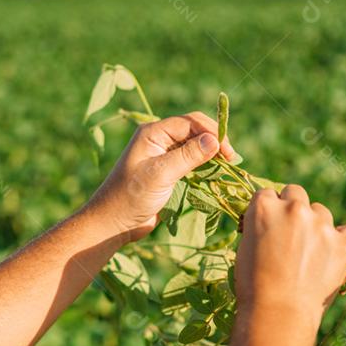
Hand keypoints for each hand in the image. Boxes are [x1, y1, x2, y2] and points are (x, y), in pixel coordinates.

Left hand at [83, 112, 237, 242]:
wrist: (113, 223)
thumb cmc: (131, 196)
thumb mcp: (161, 174)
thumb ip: (188, 156)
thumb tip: (215, 140)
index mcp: (153, 133)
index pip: (190, 122)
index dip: (212, 132)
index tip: (229, 152)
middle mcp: (158, 140)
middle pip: (194, 132)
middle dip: (214, 142)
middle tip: (231, 160)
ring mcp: (163, 156)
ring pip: (194, 148)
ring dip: (211, 155)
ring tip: (226, 168)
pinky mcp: (167, 173)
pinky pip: (191, 164)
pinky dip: (204, 168)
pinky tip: (214, 176)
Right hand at [219, 184, 345, 345]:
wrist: (278, 312)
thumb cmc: (253, 285)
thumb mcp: (244, 248)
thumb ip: (260, 227)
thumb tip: (271, 223)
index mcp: (265, 207)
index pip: (267, 194)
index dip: (268, 210)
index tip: (268, 226)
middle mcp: (294, 208)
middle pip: (295, 193)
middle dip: (292, 209)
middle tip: (289, 234)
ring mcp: (322, 224)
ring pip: (321, 212)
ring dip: (316, 225)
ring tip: (309, 253)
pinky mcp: (344, 243)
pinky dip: (345, 238)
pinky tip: (335, 251)